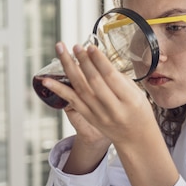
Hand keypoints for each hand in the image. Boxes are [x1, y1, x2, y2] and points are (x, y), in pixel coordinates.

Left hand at [44, 41, 178, 185]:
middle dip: (83, 61)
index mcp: (129, 99)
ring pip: (80, 89)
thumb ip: (120, 78)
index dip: (98, 60)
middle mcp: (113, 108)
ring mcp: (99, 114)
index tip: (90, 47)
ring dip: (69, 68)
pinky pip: (71, 102)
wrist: (135, 138)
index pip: (111, 76)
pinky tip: (46, 80)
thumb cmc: (138, 112)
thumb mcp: (138, 93)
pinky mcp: (89, 117)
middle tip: (75, 46)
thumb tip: (99, 60)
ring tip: (62, 52)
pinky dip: (58, 90)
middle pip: (94, 81)